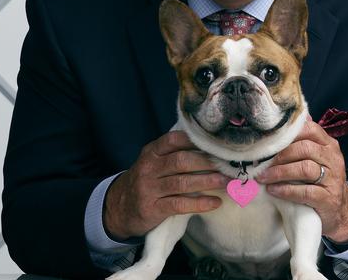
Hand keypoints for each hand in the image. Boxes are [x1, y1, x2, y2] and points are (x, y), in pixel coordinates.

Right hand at [104, 131, 227, 239]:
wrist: (118, 208)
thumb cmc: (147, 181)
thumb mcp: (154, 162)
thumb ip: (175, 152)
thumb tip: (210, 146)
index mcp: (152, 152)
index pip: (174, 139)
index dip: (195, 140)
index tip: (217, 144)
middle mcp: (149, 168)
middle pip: (181, 161)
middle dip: (207, 162)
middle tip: (228, 165)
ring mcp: (149, 189)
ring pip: (182, 183)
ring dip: (208, 182)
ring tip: (227, 182)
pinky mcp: (152, 209)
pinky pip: (179, 205)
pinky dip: (200, 203)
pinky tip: (215, 202)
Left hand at [257, 120, 347, 242]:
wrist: (341, 211)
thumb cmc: (321, 180)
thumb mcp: (316, 159)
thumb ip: (303, 143)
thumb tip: (279, 129)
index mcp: (329, 145)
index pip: (310, 129)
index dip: (288, 134)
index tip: (269, 142)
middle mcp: (333, 159)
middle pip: (305, 148)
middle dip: (280, 155)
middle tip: (262, 163)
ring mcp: (333, 179)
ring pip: (305, 168)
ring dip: (280, 172)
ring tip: (263, 177)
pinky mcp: (328, 199)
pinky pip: (305, 192)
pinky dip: (286, 190)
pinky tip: (273, 190)